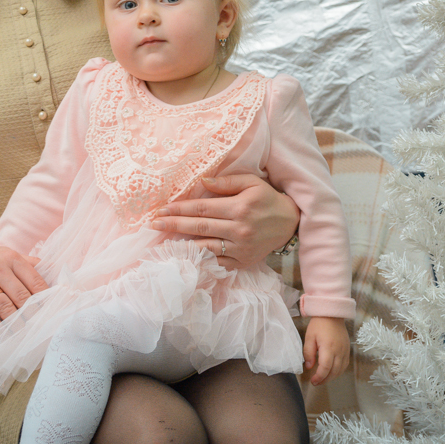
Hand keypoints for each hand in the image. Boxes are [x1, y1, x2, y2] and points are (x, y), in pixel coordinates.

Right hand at [0, 245, 47, 329]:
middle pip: (21, 294)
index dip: (44, 297)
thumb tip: (54, 271)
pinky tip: (1, 333)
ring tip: (23, 332)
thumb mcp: (3, 257)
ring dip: (15, 321)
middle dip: (31, 312)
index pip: (34, 279)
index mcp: (10, 257)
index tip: (51, 310)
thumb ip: (27, 263)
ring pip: (5, 305)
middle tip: (39, 326)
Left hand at [151, 174, 299, 267]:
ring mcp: (240, 248)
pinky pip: (217, 262)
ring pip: (205, 247)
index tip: (162, 210)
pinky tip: (185, 256)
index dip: (180, 209)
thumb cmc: (267, 199)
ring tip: (163, 241)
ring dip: (182, 244)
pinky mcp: (243, 261)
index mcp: (239, 207)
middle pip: (199, 227)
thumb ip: (227, 182)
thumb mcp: (252, 183)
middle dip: (174, 225)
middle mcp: (239, 229)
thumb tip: (202, 181)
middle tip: (154, 224)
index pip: (202, 208)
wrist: (290, 223)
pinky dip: (200, 260)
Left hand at [303, 317, 349, 385]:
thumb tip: (309, 367)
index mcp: (328, 347)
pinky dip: (339, 371)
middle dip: (325, 380)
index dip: (319, 377)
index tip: (313, 381)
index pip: (325, 368)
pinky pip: (345, 364)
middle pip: (334, 371)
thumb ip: (308, 353)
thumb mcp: (310, 337)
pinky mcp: (348, 349)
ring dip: (332, 377)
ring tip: (323, 379)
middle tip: (316, 382)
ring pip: (341, 370)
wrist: (332, 313)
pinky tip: (332, 372)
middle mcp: (339, 350)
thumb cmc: (319, 324)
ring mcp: (345, 350)